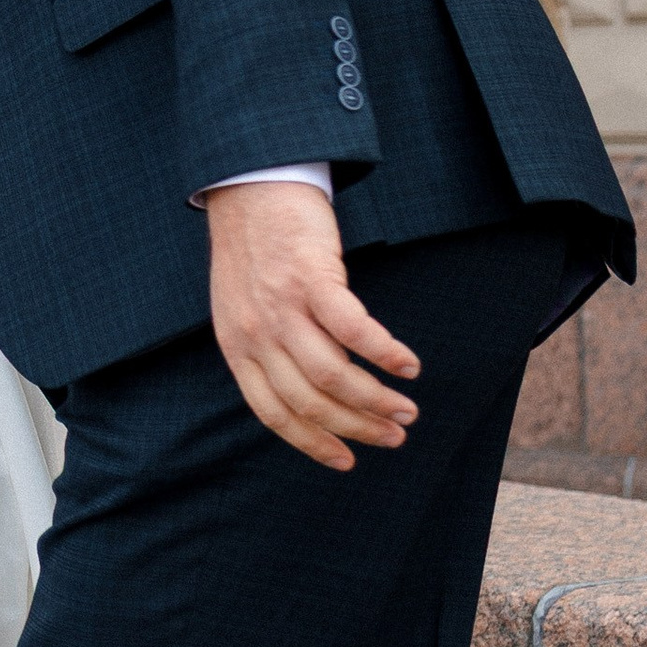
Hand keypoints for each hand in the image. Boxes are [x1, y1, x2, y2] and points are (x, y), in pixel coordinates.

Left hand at [205, 181, 419, 470]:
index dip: (314, 443)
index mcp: (237, 347)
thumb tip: (308, 392)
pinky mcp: (312, 278)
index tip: (348, 461)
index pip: (275, 413)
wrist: (249, 186)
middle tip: (395, 434)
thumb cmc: (255, 249)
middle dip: (358, 427)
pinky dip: (385, 354)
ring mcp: (282, 307)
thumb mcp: (241, 308)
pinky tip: (409, 366)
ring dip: (376, 399)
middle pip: (310, 401)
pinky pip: (354, 331)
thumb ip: (265, 348)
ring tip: (407, 408)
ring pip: (334, 375)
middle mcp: (257, 334)